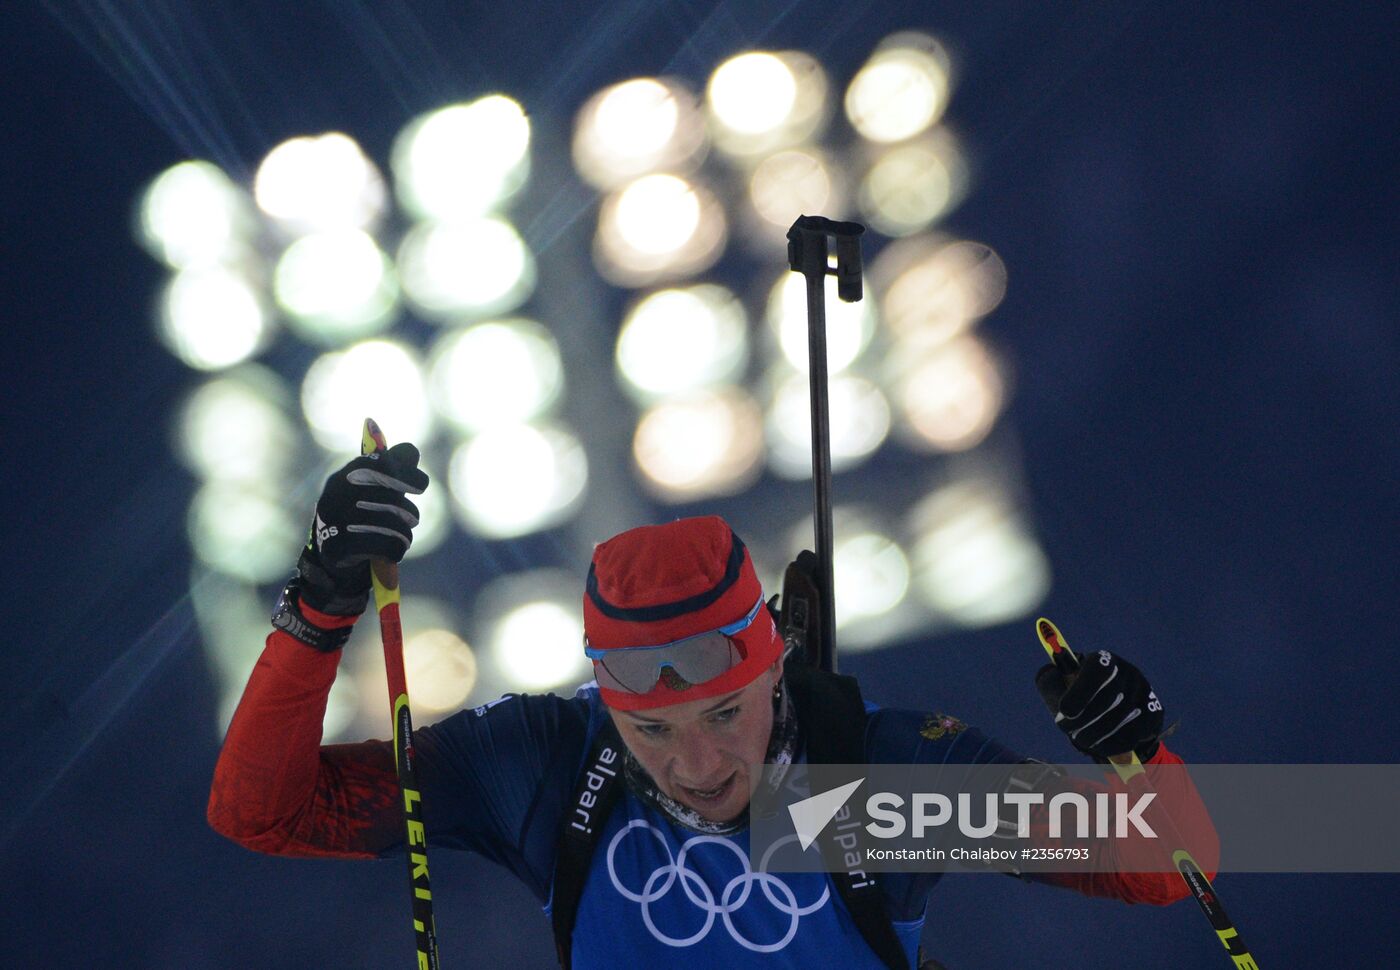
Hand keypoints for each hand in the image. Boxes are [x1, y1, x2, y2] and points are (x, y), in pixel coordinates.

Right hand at [295, 442, 428, 614]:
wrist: (332, 556)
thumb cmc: (361, 515)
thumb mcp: (375, 489)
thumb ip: (394, 469)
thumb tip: (411, 450)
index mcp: (345, 475)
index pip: (381, 463)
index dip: (407, 473)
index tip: (421, 486)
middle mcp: (336, 494)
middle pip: (391, 497)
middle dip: (409, 510)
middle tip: (412, 518)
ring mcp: (334, 520)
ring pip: (392, 523)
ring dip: (404, 533)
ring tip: (401, 537)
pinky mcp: (338, 547)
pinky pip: (386, 545)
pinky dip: (396, 550)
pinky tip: (393, 552)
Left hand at [1035, 649, 1163, 761]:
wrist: (1114, 717)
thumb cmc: (1080, 700)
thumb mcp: (1061, 688)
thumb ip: (1050, 683)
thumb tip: (1047, 679)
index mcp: (1103, 660)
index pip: (1097, 669)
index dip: (1080, 691)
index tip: (1064, 711)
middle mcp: (1128, 672)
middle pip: (1108, 697)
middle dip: (1083, 718)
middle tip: (1067, 730)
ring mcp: (1144, 692)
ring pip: (1119, 719)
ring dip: (1095, 734)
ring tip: (1081, 739)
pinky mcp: (1154, 713)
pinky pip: (1133, 734)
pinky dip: (1112, 745)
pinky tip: (1099, 746)